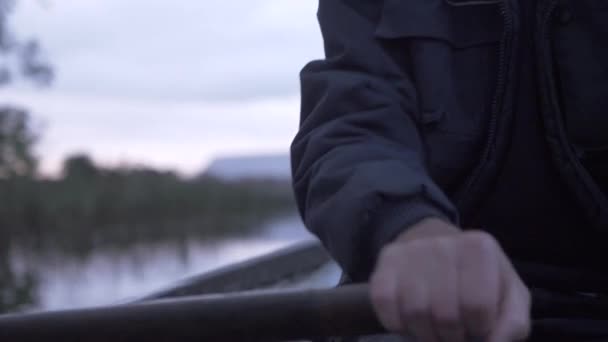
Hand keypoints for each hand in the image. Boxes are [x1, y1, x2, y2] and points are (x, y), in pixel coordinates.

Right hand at [369, 218, 530, 341]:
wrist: (437, 242)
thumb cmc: (479, 278)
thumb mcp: (509, 296)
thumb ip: (512, 325)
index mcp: (479, 247)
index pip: (478, 307)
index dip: (479, 328)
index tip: (477, 325)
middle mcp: (443, 243)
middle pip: (444, 315)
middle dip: (451, 337)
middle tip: (454, 332)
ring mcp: (411, 250)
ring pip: (414, 312)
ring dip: (425, 333)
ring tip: (433, 328)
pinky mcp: (386, 260)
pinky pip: (384, 303)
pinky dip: (396, 322)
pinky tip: (410, 319)